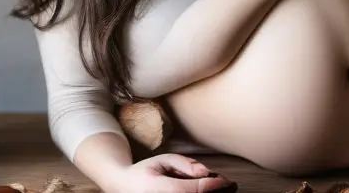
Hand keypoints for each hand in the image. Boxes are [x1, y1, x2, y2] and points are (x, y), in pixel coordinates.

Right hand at [112, 154, 234, 192]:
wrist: (123, 186)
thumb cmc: (144, 172)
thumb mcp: (162, 160)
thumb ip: (184, 164)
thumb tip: (205, 171)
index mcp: (157, 188)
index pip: (191, 190)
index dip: (211, 185)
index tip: (225, 180)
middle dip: (211, 192)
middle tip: (224, 184)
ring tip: (213, 187)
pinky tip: (201, 191)